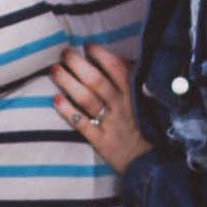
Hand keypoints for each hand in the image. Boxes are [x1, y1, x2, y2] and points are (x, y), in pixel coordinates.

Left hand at [51, 44, 147, 172]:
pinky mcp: (101, 141)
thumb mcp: (147, 101)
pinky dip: (68, 111)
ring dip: (68, 82)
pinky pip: (82, 124)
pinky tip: (55, 99)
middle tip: (65, 53)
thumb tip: (122, 59)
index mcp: (134, 93)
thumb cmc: (146, 125)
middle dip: (78, 64)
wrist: (151, 161)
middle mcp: (121, 106)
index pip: (116, 68)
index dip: (101, 55)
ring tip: (55, 70)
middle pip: (96, 81)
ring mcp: (110, 123)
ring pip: (86, 99)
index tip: (88, 46)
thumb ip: (135, 81)